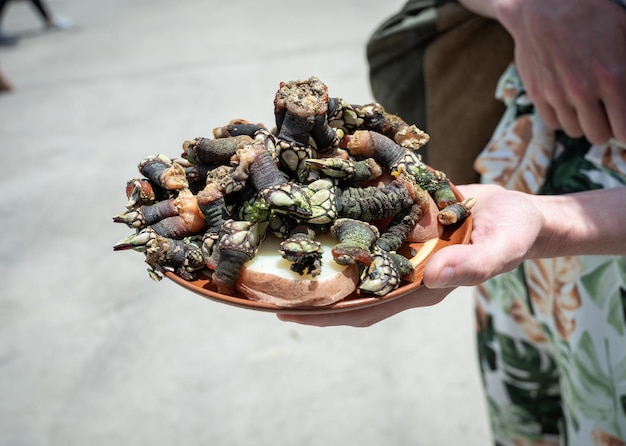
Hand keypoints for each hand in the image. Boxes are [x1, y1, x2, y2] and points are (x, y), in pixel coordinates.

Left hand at [278, 183, 542, 326]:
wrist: (515, 210)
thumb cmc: (512, 234)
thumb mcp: (500, 249)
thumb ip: (471, 266)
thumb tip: (434, 276)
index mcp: (418, 286)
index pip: (365, 308)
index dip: (328, 314)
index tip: (289, 312)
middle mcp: (401, 270)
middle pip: (348, 286)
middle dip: (311, 289)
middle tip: (268, 284)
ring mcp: (398, 246)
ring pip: (351, 256)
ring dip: (320, 254)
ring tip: (281, 248)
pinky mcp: (400, 221)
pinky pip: (365, 224)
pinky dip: (342, 220)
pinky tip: (317, 208)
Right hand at [495, 0, 625, 143]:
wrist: (545, 5)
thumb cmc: (591, 14)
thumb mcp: (625, 33)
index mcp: (613, 78)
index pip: (625, 129)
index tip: (624, 125)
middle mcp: (584, 92)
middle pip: (599, 136)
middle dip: (607, 128)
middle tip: (608, 115)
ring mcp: (557, 95)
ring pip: (576, 131)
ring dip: (584, 123)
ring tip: (587, 106)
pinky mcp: (537, 94)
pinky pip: (554, 123)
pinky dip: (563, 118)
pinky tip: (568, 103)